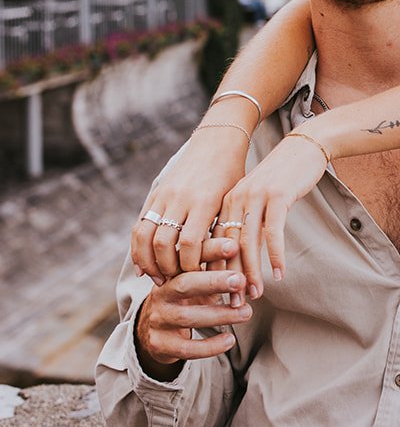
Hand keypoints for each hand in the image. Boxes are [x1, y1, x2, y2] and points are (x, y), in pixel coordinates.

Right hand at [132, 129, 249, 281]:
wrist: (218, 142)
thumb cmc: (234, 177)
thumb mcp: (234, 203)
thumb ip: (225, 231)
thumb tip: (228, 269)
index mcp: (205, 202)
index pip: (191, 243)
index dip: (190, 267)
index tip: (195, 279)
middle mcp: (181, 198)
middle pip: (164, 243)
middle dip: (166, 268)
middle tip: (172, 284)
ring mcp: (165, 195)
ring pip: (145, 234)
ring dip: (147, 261)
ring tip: (156, 278)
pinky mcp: (156, 193)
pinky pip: (140, 224)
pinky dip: (138, 247)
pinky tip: (143, 264)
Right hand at [134, 235, 251, 380]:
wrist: (151, 332)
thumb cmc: (184, 299)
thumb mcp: (196, 281)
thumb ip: (215, 267)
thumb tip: (245, 251)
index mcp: (171, 272)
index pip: (189, 256)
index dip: (211, 249)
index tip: (233, 245)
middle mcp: (161, 293)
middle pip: (185, 284)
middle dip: (213, 281)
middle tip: (240, 280)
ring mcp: (158, 319)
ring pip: (188, 317)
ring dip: (220, 315)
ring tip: (246, 313)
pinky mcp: (160, 344)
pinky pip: (186, 348)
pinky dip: (210, 345)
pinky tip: (229, 340)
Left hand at [218, 129, 329, 292]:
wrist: (304, 148)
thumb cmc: (282, 177)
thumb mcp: (257, 200)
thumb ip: (246, 222)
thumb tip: (239, 256)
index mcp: (226, 202)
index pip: (213, 243)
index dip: (214, 272)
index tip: (217, 296)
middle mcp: (236, 199)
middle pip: (226, 246)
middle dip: (229, 278)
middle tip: (232, 304)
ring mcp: (256, 196)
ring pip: (248, 242)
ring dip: (251, 272)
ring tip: (255, 294)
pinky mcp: (277, 195)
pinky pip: (273, 232)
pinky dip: (276, 255)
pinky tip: (279, 274)